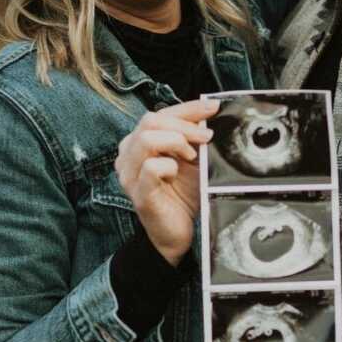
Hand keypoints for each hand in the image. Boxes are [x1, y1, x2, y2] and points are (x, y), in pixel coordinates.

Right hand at [115, 97, 218, 264]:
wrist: (178, 234)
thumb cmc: (184, 195)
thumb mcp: (193, 160)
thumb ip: (194, 137)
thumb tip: (210, 113)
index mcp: (138, 143)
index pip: (159, 114)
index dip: (187, 108)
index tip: (212, 107)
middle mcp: (128, 155)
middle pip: (149, 121)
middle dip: (184, 124)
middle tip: (206, 136)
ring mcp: (130, 175)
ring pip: (147, 139)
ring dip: (176, 142)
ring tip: (191, 156)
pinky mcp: (138, 193)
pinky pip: (151, 168)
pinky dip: (169, 166)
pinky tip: (176, 175)